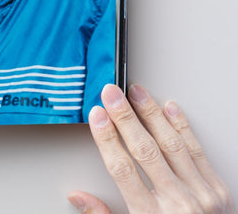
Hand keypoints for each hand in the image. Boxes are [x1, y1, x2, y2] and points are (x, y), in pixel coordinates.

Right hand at [69, 84, 233, 213]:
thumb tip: (77, 197)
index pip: (122, 168)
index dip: (107, 138)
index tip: (96, 117)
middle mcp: (177, 203)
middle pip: (145, 150)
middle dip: (124, 117)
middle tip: (111, 94)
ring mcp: (201, 195)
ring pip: (172, 145)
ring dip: (152, 114)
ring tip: (137, 93)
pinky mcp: (218, 189)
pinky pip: (197, 152)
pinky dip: (183, 127)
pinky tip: (170, 109)